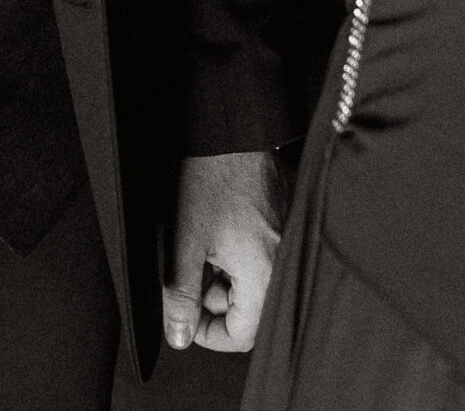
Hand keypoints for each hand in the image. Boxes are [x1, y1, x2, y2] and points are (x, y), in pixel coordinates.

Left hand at [163, 149, 287, 352]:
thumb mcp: (184, 242)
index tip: (185, 316)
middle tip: (186, 272)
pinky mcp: (281, 220)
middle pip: (247, 307)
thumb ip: (180, 296)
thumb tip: (180, 336)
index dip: (208, 333)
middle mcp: (281, 260)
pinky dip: (235, 254)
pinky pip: (259, 255)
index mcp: (263, 273)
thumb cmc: (209, 178)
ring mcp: (284, 239)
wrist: (230, 128)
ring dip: (222, 275)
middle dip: (212, 299)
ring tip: (198, 245)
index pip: (242, 334)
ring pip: (251, 281)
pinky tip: (215, 230)